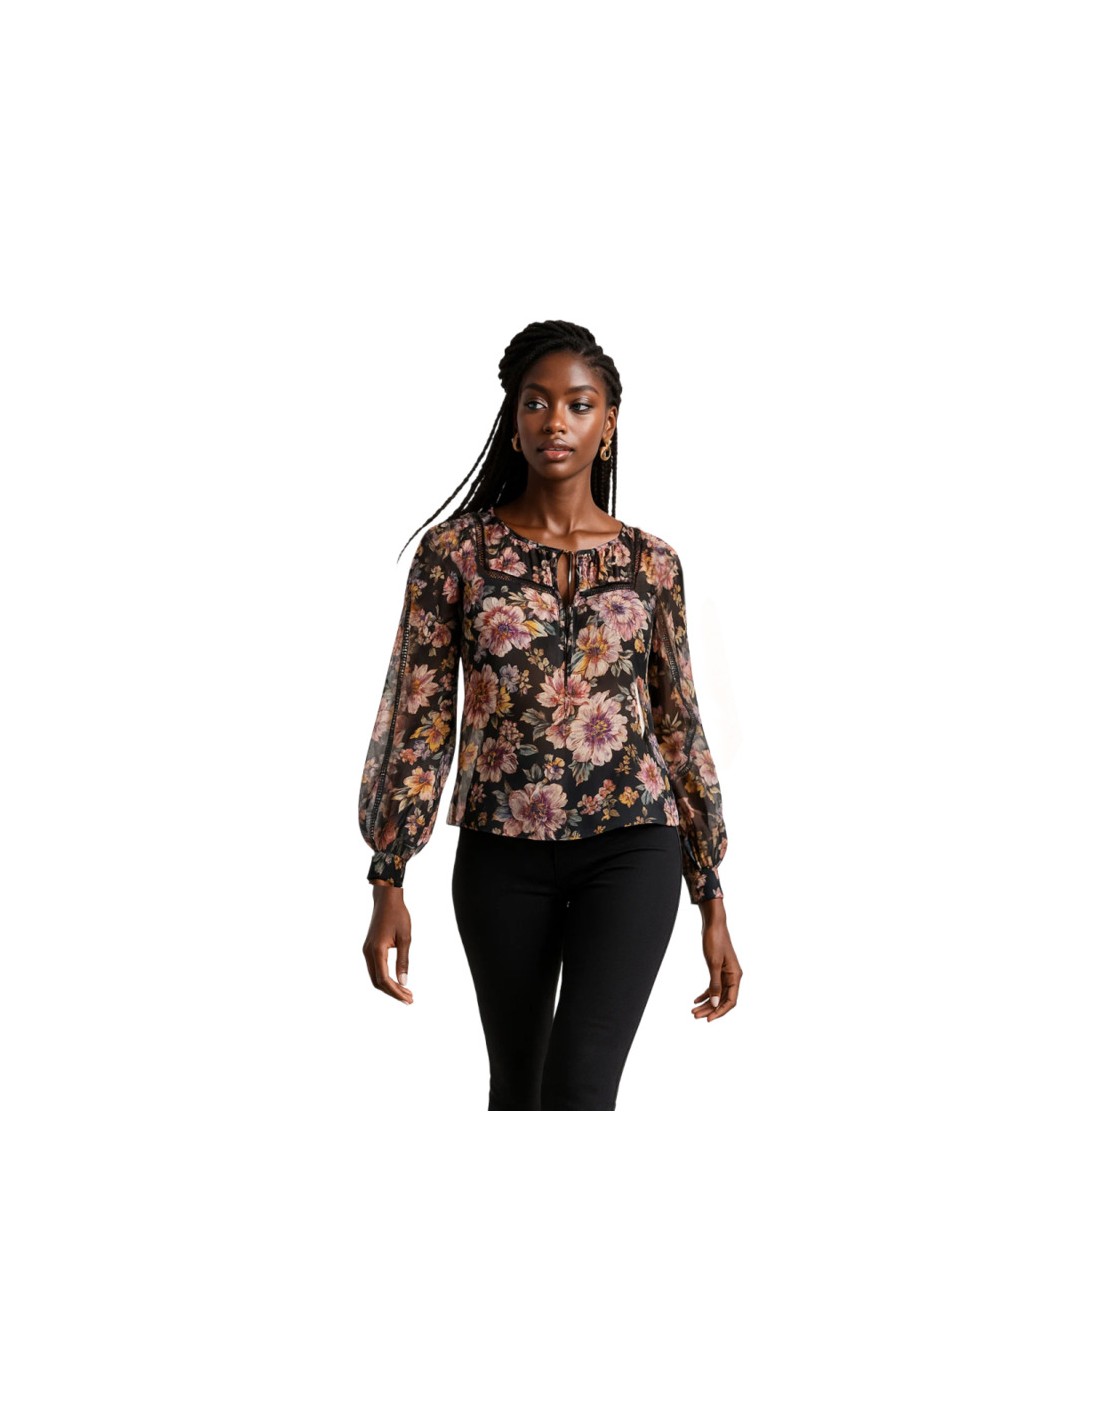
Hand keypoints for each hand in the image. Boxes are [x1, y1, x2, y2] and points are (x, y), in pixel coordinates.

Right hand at [362, 882, 413, 1004]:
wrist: (386, 899)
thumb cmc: (398, 916)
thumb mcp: (405, 938)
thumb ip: (403, 961)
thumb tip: (404, 982)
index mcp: (377, 950)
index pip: (384, 979)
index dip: (396, 992)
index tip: (408, 999)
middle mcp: (368, 953)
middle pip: (377, 982)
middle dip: (393, 992)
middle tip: (410, 999)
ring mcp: (367, 951)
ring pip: (375, 977)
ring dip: (389, 987)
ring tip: (406, 992)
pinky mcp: (369, 949)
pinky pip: (375, 969)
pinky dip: (385, 978)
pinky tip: (397, 981)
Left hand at [692, 897, 741, 1022]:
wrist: (713, 924)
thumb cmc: (715, 941)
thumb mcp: (713, 964)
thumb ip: (715, 984)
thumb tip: (714, 1003)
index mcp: (735, 976)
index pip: (730, 1001)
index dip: (720, 1012)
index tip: (708, 1019)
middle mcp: (733, 977)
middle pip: (723, 1000)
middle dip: (710, 1009)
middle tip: (695, 1016)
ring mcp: (726, 974)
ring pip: (717, 994)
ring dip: (706, 1003)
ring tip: (693, 1011)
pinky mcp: (718, 970)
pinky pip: (713, 986)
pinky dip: (705, 994)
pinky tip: (696, 1000)